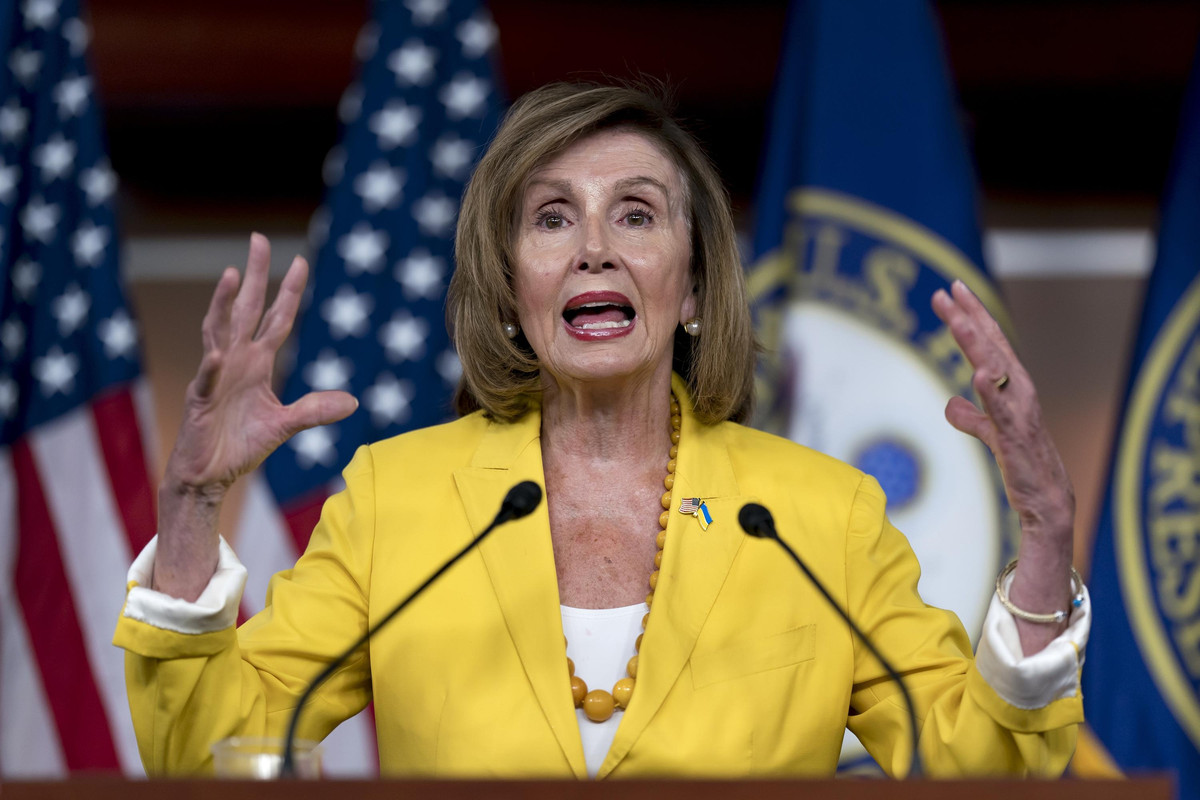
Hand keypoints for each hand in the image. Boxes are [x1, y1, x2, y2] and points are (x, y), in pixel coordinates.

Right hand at [154, 234, 356, 598]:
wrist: (210, 476)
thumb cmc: (240, 446)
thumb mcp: (286, 425)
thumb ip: (315, 410)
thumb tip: (353, 401)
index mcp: (257, 363)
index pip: (276, 318)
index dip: (288, 291)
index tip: (299, 261)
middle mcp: (236, 361)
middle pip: (246, 309)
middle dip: (255, 275)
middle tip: (258, 238)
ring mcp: (216, 377)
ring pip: (220, 331)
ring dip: (224, 303)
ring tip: (233, 274)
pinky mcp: (201, 400)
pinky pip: (207, 378)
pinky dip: (212, 366)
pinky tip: (218, 352)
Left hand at [932, 280, 1074, 651]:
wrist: (1046, 505)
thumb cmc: (1021, 465)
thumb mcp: (990, 435)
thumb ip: (972, 416)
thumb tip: (951, 403)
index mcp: (1010, 389)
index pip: (987, 345)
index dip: (970, 317)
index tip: (950, 291)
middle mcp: (1019, 394)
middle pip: (992, 348)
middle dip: (972, 317)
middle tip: (949, 289)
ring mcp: (1020, 415)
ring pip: (999, 372)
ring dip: (979, 345)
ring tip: (959, 319)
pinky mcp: (1018, 441)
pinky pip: (1004, 413)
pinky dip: (991, 393)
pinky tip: (976, 375)